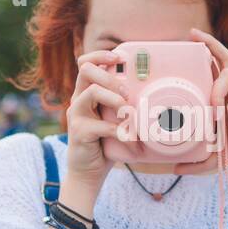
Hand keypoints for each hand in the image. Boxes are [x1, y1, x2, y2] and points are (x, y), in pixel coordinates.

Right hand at [62, 49, 126, 188]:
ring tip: (128, 112)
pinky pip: (100, 125)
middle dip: (110, 76)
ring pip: (92, 92)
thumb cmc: (105, 144)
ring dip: (115, 99)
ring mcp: (76, 115)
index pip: (85, 63)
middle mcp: (78, 100)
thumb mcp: (115, 120)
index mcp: (85, 94)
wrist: (88, 173)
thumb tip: (152, 92)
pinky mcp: (78, 132)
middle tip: (126, 91)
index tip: (119, 57)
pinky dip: (119, 130)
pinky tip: (129, 137)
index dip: (100, 55)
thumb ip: (123, 105)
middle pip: (85, 70)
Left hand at [172, 27, 227, 180]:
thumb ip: (199, 160)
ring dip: (215, 94)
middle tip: (192, 34)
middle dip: (209, 45)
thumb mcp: (219, 157)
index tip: (190, 39)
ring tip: (215, 117)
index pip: (217, 70)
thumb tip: (173, 168)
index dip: (206, 53)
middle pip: (226, 61)